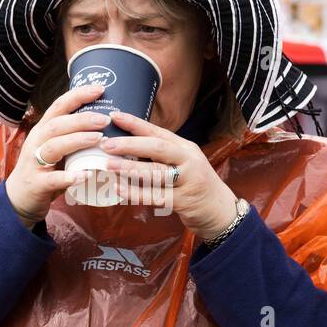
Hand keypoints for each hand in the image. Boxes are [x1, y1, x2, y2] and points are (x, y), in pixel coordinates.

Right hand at [5, 83, 110, 226]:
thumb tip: (106, 125)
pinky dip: (70, 177)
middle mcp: (36, 142)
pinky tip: (86, 175)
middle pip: (57, 124)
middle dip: (82, 119)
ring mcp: (34, 163)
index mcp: (43, 130)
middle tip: (105, 119)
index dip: (78, 95)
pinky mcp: (36, 184)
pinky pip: (53, 179)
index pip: (59, 106)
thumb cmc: (44, 171)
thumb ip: (73, 137)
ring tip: (99, 139)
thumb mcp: (55, 148)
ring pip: (54, 146)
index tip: (100, 89)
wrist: (19, 199)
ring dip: (77, 140)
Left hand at [101, 110, 239, 239]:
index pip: (158, 132)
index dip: (135, 124)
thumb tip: (127, 146)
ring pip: (156, 172)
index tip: (114, 116)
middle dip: (130, 144)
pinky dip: (136, 193)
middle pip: (157, 148)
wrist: (220, 210)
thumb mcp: (183, 163)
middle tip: (106, 144)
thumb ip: (162, 155)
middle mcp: (188, 160)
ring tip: (109, 165)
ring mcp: (187, 181)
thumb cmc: (194, 184)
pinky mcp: (183, 201)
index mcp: (185, 147)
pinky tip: (119, 189)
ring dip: (130, 168)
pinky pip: (156, 196)